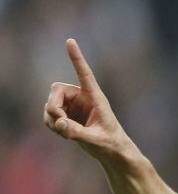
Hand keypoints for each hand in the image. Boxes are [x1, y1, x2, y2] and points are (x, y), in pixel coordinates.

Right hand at [44, 38, 130, 159]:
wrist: (112, 152)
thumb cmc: (110, 144)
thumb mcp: (95, 140)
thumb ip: (78, 133)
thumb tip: (60, 124)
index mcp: (96, 98)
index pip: (85, 74)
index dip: (77, 58)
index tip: (70, 41)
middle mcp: (83, 98)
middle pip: (56, 90)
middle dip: (52, 106)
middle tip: (59, 123)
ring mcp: (74, 105)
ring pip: (50, 103)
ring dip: (52, 118)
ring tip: (65, 133)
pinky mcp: (67, 114)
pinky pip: (49, 114)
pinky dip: (52, 124)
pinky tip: (63, 133)